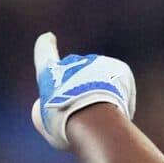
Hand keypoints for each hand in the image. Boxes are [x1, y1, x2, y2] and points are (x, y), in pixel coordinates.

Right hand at [30, 32, 136, 150]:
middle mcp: (73, 62)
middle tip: (82, 112)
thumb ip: (50, 107)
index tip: (48, 38)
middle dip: (79, 87)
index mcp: (49, 72)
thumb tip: (65, 102)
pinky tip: (116, 115)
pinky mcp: (120, 69)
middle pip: (76, 73)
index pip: (44, 51)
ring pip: (99, 81)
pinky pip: (118, 86)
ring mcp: (98, 62)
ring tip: (101, 119)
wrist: (94, 120)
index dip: (45, 45)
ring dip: (100, 96)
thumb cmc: (64, 124)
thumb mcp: (45, 122)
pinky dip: (118, 100)